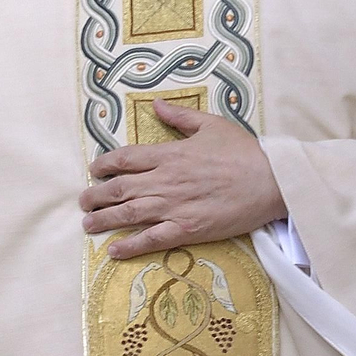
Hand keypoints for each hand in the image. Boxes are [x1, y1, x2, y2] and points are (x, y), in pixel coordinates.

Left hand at [80, 99, 286, 259]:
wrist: (272, 181)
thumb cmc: (244, 152)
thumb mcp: (211, 125)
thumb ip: (180, 117)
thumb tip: (155, 105)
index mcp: (169, 155)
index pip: (125, 159)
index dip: (104, 165)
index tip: (93, 170)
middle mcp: (165, 181)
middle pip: (119, 188)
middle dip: (95, 195)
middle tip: (83, 201)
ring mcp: (174, 206)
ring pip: (128, 213)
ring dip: (104, 220)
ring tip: (88, 224)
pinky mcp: (187, 229)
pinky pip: (151, 239)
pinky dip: (130, 246)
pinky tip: (114, 251)